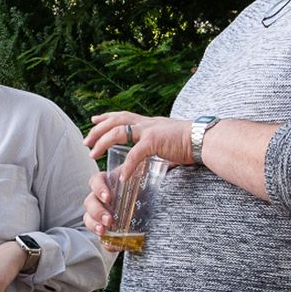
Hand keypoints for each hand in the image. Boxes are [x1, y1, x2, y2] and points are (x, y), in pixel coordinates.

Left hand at [82, 111, 192, 234]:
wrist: (204, 139)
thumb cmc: (191, 142)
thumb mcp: (169, 140)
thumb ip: (159, 146)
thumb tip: (158, 158)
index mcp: (149, 122)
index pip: (123, 115)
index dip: (107, 116)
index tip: (93, 119)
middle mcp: (147, 123)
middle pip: (115, 121)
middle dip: (97, 130)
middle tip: (86, 141)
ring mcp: (149, 130)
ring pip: (118, 132)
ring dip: (102, 143)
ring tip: (92, 154)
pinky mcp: (155, 141)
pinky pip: (135, 154)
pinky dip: (126, 165)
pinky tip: (121, 176)